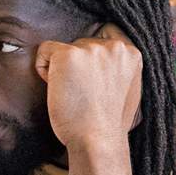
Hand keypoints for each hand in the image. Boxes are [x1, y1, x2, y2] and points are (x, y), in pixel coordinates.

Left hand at [34, 23, 142, 151]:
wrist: (97, 140)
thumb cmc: (108, 124)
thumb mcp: (127, 89)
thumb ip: (119, 69)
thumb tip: (103, 62)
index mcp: (132, 53)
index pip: (105, 33)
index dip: (91, 55)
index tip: (90, 77)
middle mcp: (114, 46)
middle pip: (81, 44)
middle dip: (77, 66)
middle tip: (83, 94)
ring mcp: (91, 49)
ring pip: (64, 49)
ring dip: (61, 70)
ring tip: (73, 94)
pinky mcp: (68, 55)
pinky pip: (44, 51)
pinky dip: (43, 70)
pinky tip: (57, 90)